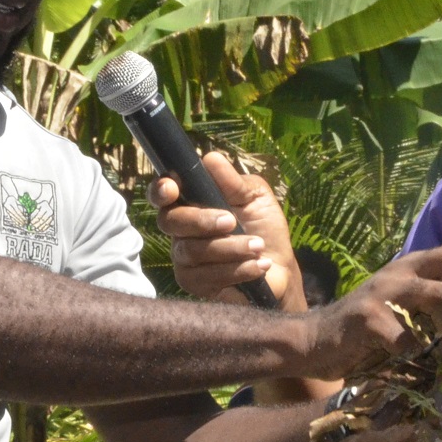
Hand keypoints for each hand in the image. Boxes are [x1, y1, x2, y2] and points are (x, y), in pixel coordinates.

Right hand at [148, 152, 303, 309]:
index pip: (163, 194)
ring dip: (230, 247)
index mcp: (192, 203)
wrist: (281, 269)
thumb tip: (210, 158)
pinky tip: (259, 265)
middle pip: (171, 221)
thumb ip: (233, 181)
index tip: (173, 188)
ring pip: (192, 250)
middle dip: (201, 220)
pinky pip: (206, 276)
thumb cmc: (264, 228)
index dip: (160, 190)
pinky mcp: (194, 283)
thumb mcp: (255, 197)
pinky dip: (237, 269)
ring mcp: (184, 258)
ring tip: (259, 246)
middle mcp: (181, 230)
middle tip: (231, 221)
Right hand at [296, 240, 441, 380]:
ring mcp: (383, 291)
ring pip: (437, 293)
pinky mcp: (365, 318)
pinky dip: (417, 351)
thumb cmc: (373, 330)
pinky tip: (415, 362)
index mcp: (420, 265)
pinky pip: (404, 336)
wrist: (315, 343)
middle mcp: (404, 270)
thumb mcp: (412, 309)